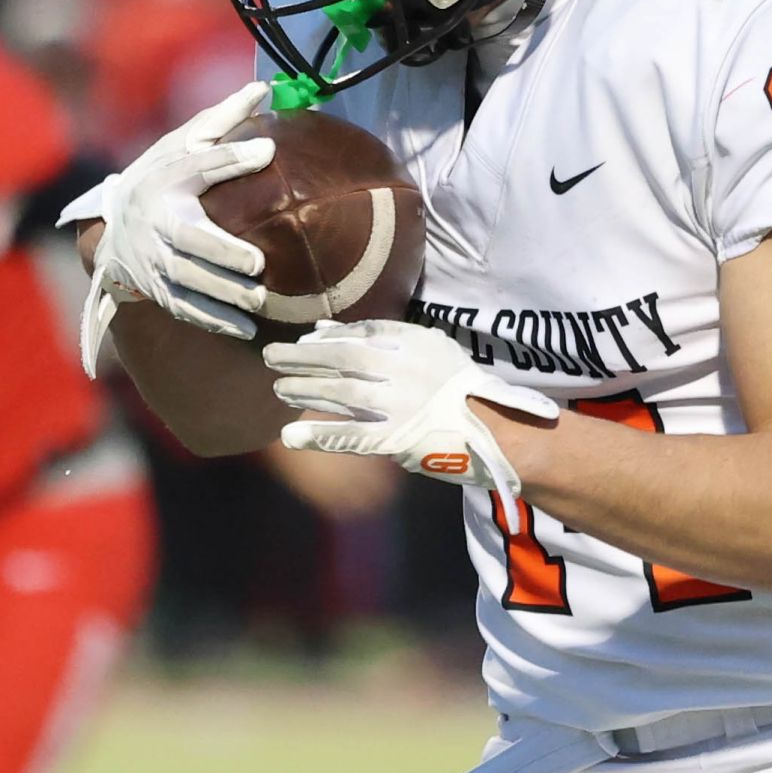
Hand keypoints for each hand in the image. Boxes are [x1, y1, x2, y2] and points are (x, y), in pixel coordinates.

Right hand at [66, 81, 277, 366]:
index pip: (200, 164)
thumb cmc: (162, 179)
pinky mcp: (157, 290)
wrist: (114, 229)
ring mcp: (154, 262)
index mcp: (166, 180)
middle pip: (191, 240)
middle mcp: (156, 223)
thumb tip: (264, 88)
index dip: (230, 158)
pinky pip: (186, 308)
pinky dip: (215, 321)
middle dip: (222, 253)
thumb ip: (222, 119)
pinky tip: (246, 328)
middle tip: (256, 264)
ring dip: (222, 295)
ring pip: (188, 281)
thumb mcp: (183, 144)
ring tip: (257, 301)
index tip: (267, 152)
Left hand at [264, 320, 558, 504]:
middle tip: (272, 357)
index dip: (329, 338)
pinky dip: (317, 436)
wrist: (500, 433)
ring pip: (341, 394)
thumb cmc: (464, 392)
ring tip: (279, 389)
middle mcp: (407, 370)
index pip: (363, 334)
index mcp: (419, 344)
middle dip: (303, 357)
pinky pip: (349, 436)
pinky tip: (290, 436)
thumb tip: (330, 332)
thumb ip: (389, 340)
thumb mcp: (435, 353)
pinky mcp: (396, 440)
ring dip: (305, 391)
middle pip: (344, 359)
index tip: (306, 340)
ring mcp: (401, 405)